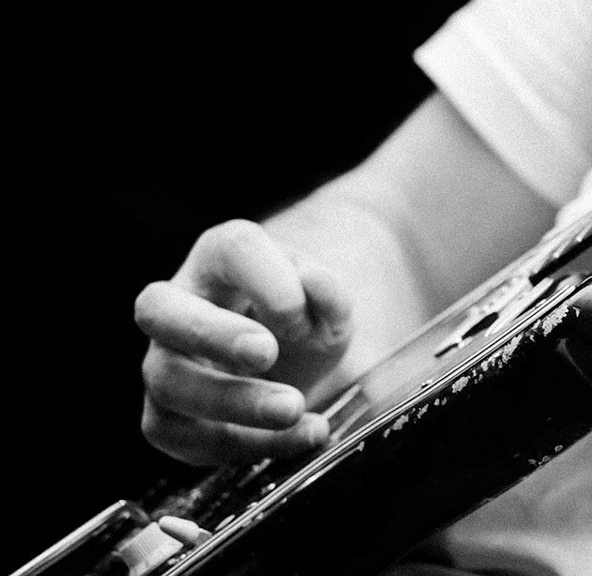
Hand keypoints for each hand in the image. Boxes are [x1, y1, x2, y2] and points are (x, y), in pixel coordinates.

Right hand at [135, 219, 351, 464]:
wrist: (292, 365)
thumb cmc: (303, 320)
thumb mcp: (330, 303)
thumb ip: (329, 292)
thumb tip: (313, 281)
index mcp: (221, 257)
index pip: (233, 248)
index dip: (267, 279)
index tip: (298, 311)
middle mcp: (176, 304)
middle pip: (161, 310)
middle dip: (213, 334)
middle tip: (267, 353)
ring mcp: (161, 362)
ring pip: (169, 381)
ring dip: (235, 401)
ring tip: (295, 408)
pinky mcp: (163, 417)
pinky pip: (185, 436)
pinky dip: (246, 443)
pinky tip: (296, 437)